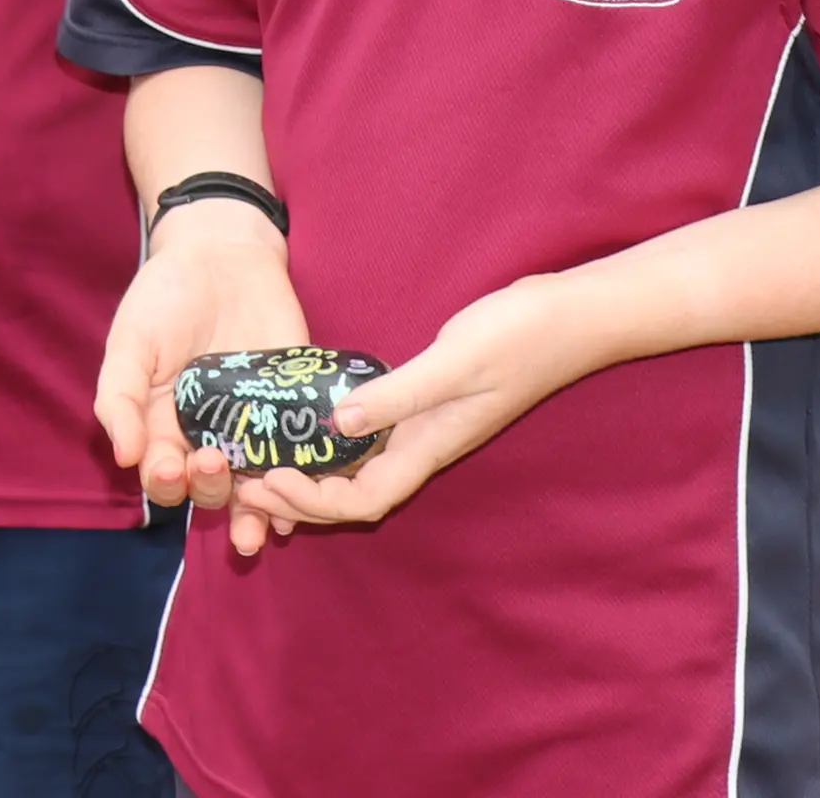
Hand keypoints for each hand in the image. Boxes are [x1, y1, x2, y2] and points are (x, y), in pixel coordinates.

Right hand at [95, 200, 311, 550]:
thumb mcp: (131, 341)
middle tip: (212, 462)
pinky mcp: (292, 410)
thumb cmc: (165, 296)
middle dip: (209, 488)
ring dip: (254, 514)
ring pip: (253, 487)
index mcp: (162, 426)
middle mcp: (207, 435)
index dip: (165, 481)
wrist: (222, 252)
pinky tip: (299, 507)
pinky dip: (299, 486)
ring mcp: (253, 426)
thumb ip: (120, 398)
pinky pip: (297, 459)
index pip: (161, 474)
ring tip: (259, 529)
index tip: (169, 467)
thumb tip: (122, 458)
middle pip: (208, 487)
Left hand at [219, 271, 609, 544]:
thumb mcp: (456, 361)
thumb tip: (338, 427)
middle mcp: (425, 444)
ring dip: (314, 472)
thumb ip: (399, 395)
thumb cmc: (522, 336)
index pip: (363, 501)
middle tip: (247, 476)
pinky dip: (338, 437)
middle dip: (301, 497)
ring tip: (265, 455)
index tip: (270, 480)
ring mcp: (428, 424)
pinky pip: (374, 434)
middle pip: (355, 495)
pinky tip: (311, 416)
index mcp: (430, 446)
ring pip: (362, 467)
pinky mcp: (429, 399)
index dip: (313, 503)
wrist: (573, 315)